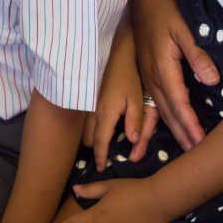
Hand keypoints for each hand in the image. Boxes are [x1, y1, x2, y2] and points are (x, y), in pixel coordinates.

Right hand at [86, 42, 157, 168]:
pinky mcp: (90, 98)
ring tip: (103, 144)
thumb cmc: (129, 76)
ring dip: (92, 138)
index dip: (100, 156)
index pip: (100, 142)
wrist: (116, 54)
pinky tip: (103, 125)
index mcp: (106, 114)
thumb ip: (135, 121)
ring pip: (86, 129)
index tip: (101, 168)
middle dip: (95, 149)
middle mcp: (94, 111)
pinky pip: (87, 119)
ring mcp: (89, 104)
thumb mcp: (137, 99)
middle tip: (103, 157)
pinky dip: (92, 127)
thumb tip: (132, 141)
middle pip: (89, 138)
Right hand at [131, 0, 216, 149]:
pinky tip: (166, 129)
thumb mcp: (183, 29)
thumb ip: (197, 55)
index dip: (190, 123)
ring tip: (187, 148)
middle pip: (168, 112)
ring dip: (173, 130)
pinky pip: (153, 103)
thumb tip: (213, 80)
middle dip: (183, 134)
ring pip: (160, 109)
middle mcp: (152, 76)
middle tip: (197, 155)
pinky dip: (160, 120)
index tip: (201, 141)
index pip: (179, 102)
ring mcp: (146, 76)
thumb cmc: (164, 11)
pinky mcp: (145, 74)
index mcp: (162, 67)